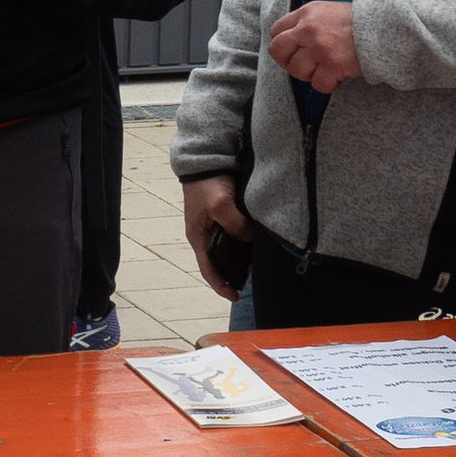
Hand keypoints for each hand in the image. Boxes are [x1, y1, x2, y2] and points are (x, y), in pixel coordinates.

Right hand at [181, 174, 250, 297]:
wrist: (204, 159)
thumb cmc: (208, 184)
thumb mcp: (221, 205)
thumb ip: (235, 224)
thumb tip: (249, 237)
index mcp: (197, 237)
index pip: (208, 270)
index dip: (221, 286)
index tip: (236, 297)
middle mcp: (204, 235)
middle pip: (218, 262)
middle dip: (232, 275)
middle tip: (251, 283)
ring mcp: (213, 225)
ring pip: (227, 250)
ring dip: (239, 260)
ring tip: (257, 267)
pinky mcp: (222, 215)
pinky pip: (233, 236)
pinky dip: (244, 244)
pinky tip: (257, 245)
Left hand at [266, 0, 363, 89]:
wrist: (385, 28)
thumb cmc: (359, 21)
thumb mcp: (329, 11)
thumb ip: (309, 21)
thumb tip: (293, 39)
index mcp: (307, 13)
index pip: (276, 30)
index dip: (283, 45)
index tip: (293, 52)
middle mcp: (309, 28)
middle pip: (278, 51)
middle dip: (288, 62)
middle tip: (303, 66)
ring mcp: (320, 47)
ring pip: (297, 70)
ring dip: (310, 75)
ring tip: (325, 71)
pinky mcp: (333, 65)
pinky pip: (318, 84)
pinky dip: (327, 85)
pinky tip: (337, 78)